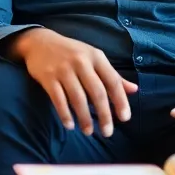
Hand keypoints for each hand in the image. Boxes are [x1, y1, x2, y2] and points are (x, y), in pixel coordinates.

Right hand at [9, 28, 137, 137]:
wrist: (40, 41)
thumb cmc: (72, 52)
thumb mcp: (94, 58)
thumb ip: (112, 75)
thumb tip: (134, 90)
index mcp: (96, 57)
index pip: (113, 81)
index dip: (120, 100)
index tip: (125, 118)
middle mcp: (81, 61)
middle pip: (97, 92)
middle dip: (104, 114)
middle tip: (107, 132)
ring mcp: (63, 69)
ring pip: (78, 97)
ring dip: (84, 117)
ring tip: (88, 131)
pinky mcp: (48, 76)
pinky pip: (58, 99)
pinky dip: (64, 113)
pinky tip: (69, 125)